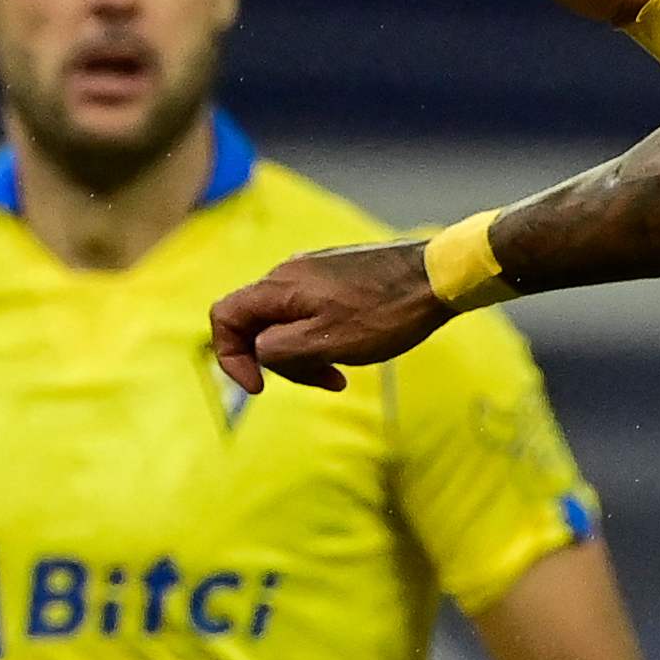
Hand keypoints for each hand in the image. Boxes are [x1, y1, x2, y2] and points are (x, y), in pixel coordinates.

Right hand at [210, 238, 452, 397]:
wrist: (436, 277)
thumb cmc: (385, 313)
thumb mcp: (325, 343)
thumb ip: (277, 350)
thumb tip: (258, 352)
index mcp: (279, 287)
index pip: (223, 317)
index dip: (230, 357)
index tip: (260, 387)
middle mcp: (288, 273)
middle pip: (257, 325)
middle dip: (280, 363)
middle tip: (323, 381)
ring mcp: (313, 273)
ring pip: (287, 323)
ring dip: (305, 355)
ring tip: (341, 374)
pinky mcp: (334, 277)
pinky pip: (310, 313)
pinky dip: (321, 339)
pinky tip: (353, 352)